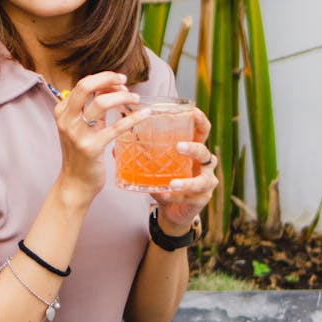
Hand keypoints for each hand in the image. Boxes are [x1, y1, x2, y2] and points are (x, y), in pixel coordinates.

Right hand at [55, 71, 149, 200]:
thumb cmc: (81, 153)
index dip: (103, 78)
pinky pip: (116, 127)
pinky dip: (133, 118)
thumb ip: (92, 108)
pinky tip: (144, 114)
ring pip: (101, 103)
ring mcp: (78, 134)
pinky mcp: (91, 148)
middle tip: (124, 80)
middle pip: (85, 86)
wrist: (75, 183)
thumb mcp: (81, 126)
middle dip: (108, 78)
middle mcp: (67, 120)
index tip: (118, 81)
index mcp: (62, 111)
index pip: (83, 84)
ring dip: (122, 97)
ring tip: (135, 98)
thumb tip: (111, 87)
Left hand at [151, 107, 217, 231]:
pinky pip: (193, 197)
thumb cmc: (165, 180)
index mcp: (193, 147)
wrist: (171, 209)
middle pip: (204, 151)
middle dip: (193, 148)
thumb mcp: (153, 165)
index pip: (201, 130)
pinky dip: (179, 197)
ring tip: (173, 183)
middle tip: (178, 146)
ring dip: (188, 181)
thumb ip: (139, 155)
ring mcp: (206, 181)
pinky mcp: (202, 198)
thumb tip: (115, 146)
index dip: (200, 120)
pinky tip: (167, 196)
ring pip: (203, 179)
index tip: (192, 112)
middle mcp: (203, 163)